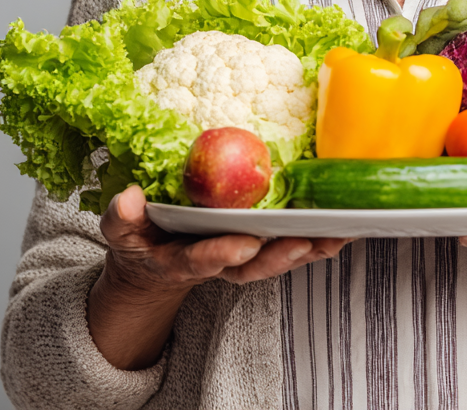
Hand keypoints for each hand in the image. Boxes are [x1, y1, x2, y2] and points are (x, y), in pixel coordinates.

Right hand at [88, 185, 347, 368]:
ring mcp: (241, 259)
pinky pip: (290, 247)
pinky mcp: (259, 249)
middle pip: (251, 267)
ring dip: (308, 250)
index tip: (243, 244)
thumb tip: (128, 198)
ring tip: (338, 235)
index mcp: (182, 259)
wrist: (156, 265)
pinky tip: (343, 229)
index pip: (202, 259)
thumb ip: (122, 217)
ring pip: (277, 260)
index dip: (222, 254)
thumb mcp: (122, 231)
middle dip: (278, 257)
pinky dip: (317, 241)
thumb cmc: (141, 241)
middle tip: (304, 242)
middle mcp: (218, 263)